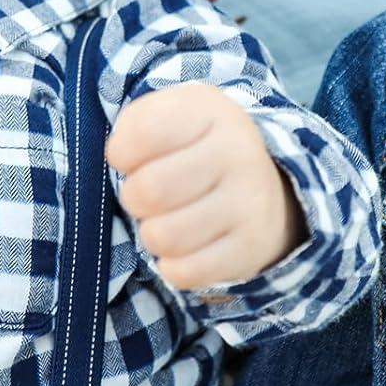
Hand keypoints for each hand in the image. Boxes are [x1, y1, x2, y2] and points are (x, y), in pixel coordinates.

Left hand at [106, 82, 306, 290]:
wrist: (265, 184)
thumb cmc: (198, 148)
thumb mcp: (172, 115)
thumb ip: (135, 126)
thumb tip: (120, 158)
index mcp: (212, 112)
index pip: (142, 133)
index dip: (123, 152)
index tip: (136, 156)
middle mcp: (239, 152)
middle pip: (148, 190)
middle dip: (136, 198)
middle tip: (153, 194)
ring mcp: (250, 201)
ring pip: (163, 236)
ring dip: (154, 234)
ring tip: (170, 220)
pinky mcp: (251, 246)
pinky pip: (184, 272)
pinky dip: (173, 265)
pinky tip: (188, 246)